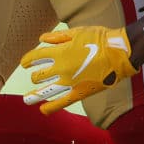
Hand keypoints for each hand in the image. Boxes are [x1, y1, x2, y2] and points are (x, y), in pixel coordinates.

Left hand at [20, 26, 137, 114]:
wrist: (119, 53)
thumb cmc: (98, 39)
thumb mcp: (76, 32)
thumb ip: (57, 37)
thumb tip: (41, 39)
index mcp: (59, 52)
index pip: (35, 57)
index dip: (27, 60)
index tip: (24, 64)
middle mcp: (61, 68)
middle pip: (39, 75)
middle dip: (35, 76)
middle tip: (34, 77)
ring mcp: (70, 82)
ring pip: (47, 91)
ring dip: (35, 96)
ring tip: (27, 100)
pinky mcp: (81, 92)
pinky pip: (63, 102)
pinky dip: (52, 107)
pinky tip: (43, 110)